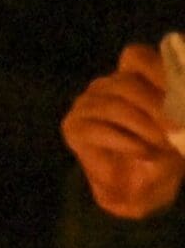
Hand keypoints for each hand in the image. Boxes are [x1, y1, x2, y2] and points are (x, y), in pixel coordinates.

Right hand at [62, 43, 184, 219]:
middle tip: (177, 127)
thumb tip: (180, 109)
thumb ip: (177, 107)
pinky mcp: (74, 127)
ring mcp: (86, 105)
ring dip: (144, 127)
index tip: (178, 92)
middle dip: (156, 106)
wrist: (139, 191)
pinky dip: (126, 142)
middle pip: (127, 83)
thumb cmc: (162, 153)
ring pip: (114, 106)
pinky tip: (143, 153)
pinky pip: (99, 129)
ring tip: (163, 145)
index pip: (136, 57)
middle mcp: (106, 86)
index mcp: (132, 78)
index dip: (156, 69)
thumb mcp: (178, 127)